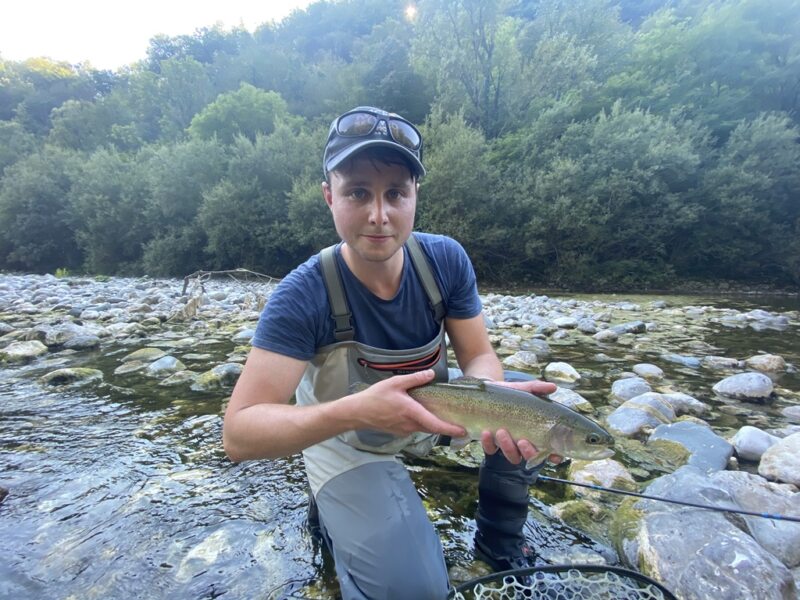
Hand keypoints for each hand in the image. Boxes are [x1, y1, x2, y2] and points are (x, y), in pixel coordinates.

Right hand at [348, 370, 466, 437]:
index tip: (463, 431)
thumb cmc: (375, 397)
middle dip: (446, 427)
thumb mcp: (395, 383)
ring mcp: (404, 430)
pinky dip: (422, 423)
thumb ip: (414, 379)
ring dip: (433, 424)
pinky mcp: (398, 432)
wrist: (357, 412)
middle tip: (459, 424)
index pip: (435, 425)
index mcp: (411, 413)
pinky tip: (421, 414)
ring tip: (443, 416)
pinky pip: (415, 428)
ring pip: (423, 428)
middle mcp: (410, 425)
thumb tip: (431, 374)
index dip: (450, 429)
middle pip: (432, 428)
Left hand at [478, 380, 562, 464]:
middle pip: (531, 457)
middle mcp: (524, 442)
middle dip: (529, 452)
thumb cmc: (511, 394)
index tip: (554, 455)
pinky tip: (486, 432)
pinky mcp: (491, 443)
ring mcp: (508, 444)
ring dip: (508, 447)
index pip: (549, 449)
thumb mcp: (523, 389)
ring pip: (513, 456)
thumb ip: (537, 389)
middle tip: (522, 441)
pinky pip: (491, 449)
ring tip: (501, 431)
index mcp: (536, 432)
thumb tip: (553, 387)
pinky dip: (489, 443)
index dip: (555, 456)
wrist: (487, 392)